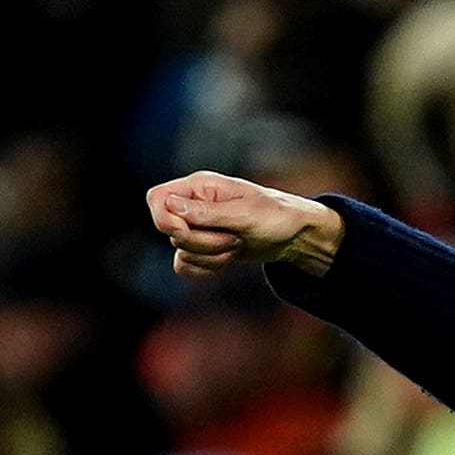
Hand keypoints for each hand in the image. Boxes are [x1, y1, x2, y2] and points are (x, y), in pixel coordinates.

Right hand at [145, 169, 344, 277]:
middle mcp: (193, 204)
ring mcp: (198, 227)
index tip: (188, 232)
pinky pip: (186, 264)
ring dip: (209, 255)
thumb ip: (207, 212)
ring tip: (236, 244)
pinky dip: (205, 267)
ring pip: (179, 250)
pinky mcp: (204, 247)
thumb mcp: (245, 214)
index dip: (166, 219)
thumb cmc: (276, 216)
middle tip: (233, 238)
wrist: (296, 237)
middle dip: (201, 242)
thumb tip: (170, 205)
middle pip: (169, 231)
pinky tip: (228, 259)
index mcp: (199, 186)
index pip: (157, 198)